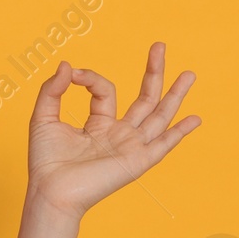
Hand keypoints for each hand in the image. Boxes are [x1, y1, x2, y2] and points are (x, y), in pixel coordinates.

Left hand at [25, 41, 199, 218]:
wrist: (51, 192)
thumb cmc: (45, 161)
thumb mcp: (43, 117)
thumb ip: (53, 90)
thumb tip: (66, 65)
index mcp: (99, 124)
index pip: (105, 90)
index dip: (89, 77)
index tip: (71, 75)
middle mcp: (119, 135)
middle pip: (144, 99)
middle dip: (153, 72)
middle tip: (159, 45)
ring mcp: (130, 147)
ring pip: (159, 115)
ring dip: (175, 94)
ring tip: (190, 73)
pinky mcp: (137, 161)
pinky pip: (163, 144)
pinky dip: (179, 132)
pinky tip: (195, 119)